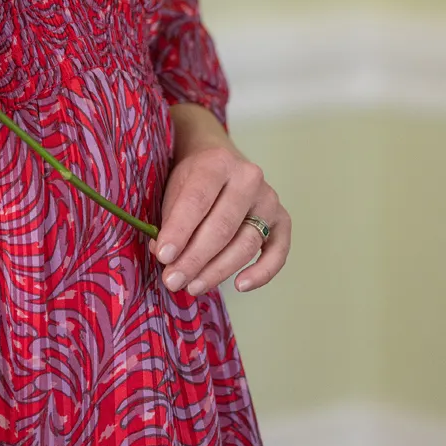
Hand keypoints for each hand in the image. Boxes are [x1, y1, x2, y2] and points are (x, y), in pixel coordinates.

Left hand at [149, 102, 290, 297]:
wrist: (219, 159)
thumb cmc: (194, 179)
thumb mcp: (174, 187)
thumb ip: (170, 220)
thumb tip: (167, 257)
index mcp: (217, 162)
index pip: (197, 201)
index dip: (179, 232)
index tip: (163, 256)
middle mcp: (248, 178)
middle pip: (222, 227)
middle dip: (195, 259)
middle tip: (173, 280)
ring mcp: (268, 199)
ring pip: (246, 244)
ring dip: (218, 271)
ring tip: (193, 286)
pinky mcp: (282, 219)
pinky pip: (277, 252)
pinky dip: (262, 273)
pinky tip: (240, 286)